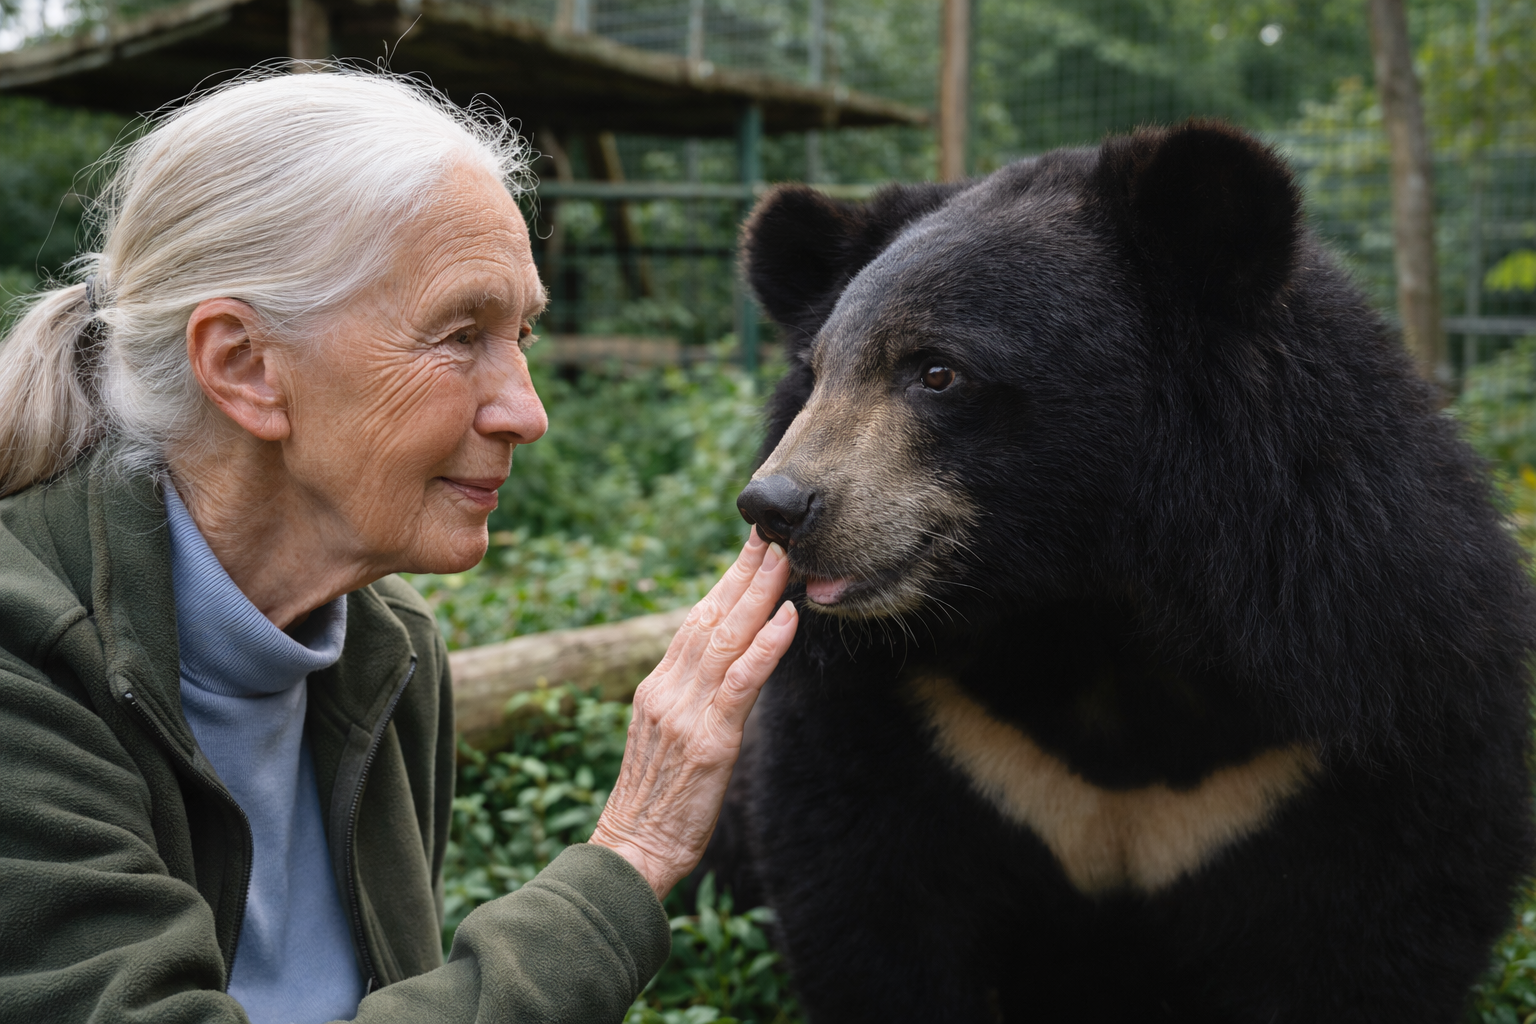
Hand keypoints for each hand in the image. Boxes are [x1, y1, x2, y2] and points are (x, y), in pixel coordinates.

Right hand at [589, 529, 797, 898]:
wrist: (631, 849)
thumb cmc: (655, 801)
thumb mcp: (668, 736)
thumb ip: (691, 698)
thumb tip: (724, 668)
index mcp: (657, 685)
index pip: (694, 620)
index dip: (724, 582)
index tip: (750, 549)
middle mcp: (667, 688)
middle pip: (709, 616)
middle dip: (743, 573)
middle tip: (771, 535)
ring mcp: (685, 711)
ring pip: (726, 639)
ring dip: (758, 595)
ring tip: (784, 560)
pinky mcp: (708, 740)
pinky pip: (741, 683)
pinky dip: (766, 646)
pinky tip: (787, 619)